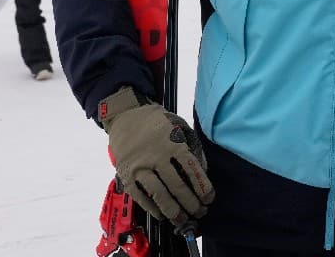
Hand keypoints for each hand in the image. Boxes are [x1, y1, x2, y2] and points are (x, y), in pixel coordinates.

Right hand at [99, 86, 214, 225]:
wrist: (126, 115)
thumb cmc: (157, 123)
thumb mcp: (180, 127)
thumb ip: (193, 148)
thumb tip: (203, 172)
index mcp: (173, 143)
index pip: (193, 171)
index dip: (203, 189)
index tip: (208, 199)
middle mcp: (156, 156)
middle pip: (177, 187)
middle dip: (191, 204)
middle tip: (199, 212)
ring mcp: (139, 166)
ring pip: (159, 195)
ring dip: (173, 211)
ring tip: (182, 219)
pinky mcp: (126, 174)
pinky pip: (140, 197)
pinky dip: (152, 209)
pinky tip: (162, 214)